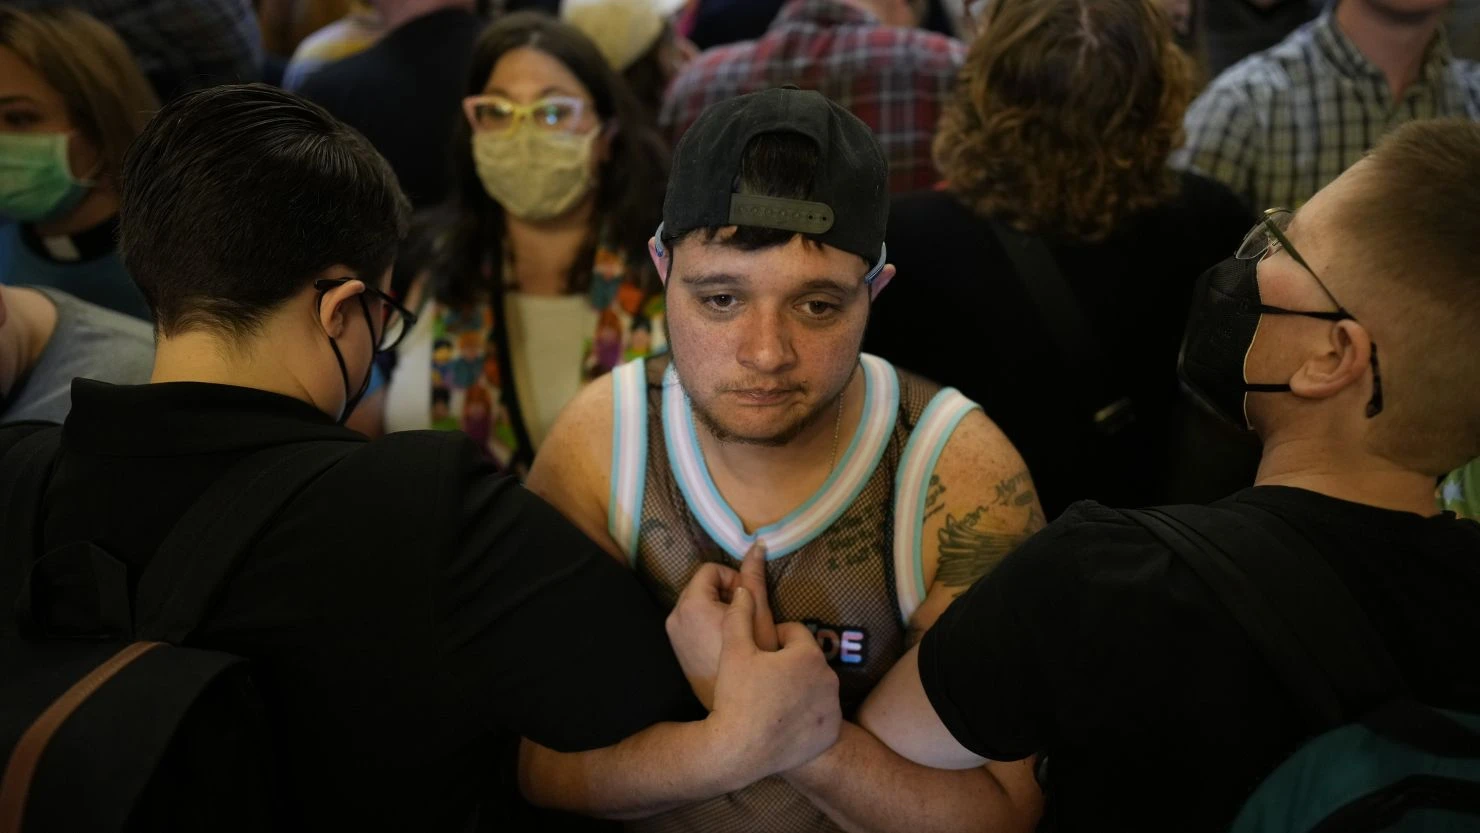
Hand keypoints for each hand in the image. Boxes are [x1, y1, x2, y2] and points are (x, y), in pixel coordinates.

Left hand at [666, 543, 776, 707]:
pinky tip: (727, 643)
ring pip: (697, 604)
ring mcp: (672, 635)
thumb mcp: (759, 614)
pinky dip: (708, 623)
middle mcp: (674, 616)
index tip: (749, 601)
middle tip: (747, 617)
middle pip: (701, 586)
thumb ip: (754, 577)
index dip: (734, 579)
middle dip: (726, 595)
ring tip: (739, 631)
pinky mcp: (676, 649)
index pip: (711, 570)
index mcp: (691, 604)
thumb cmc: (754, 659)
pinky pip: (691, 622)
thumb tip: (757, 544)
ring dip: (718, 609)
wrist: (739, 706)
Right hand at [708, 585, 841, 784]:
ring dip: (800, 688)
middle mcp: (829, 678)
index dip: (773, 642)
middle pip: (807, 661)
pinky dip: (809, 716)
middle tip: (763, 681)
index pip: (794, 633)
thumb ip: (739, 615)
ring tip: (773, 702)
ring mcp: (833, 708)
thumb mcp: (733, 650)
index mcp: (808, 654)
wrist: (739, 750)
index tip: (758, 657)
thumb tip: (743, 588)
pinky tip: (786, 722)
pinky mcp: (832, 732)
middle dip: (788, 665)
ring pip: (816, 687)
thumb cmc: (736, 696)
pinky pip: (822, 715)